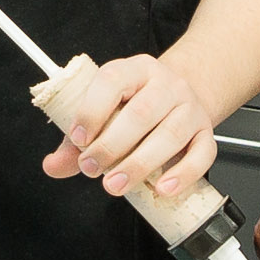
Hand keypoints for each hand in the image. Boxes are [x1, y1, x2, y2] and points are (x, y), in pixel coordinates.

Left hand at [41, 52, 216, 199]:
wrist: (180, 97)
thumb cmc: (135, 106)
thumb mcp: (104, 111)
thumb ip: (76, 141)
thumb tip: (53, 166)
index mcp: (134, 70)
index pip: (112, 81)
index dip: (92, 110)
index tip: (78, 140)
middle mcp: (165, 84)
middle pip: (142, 112)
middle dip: (112, 145)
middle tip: (92, 168)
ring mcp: (189, 107)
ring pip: (171, 134)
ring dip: (140, 164)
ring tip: (116, 184)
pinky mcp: (206, 132)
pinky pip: (202, 154)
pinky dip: (183, 174)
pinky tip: (163, 188)